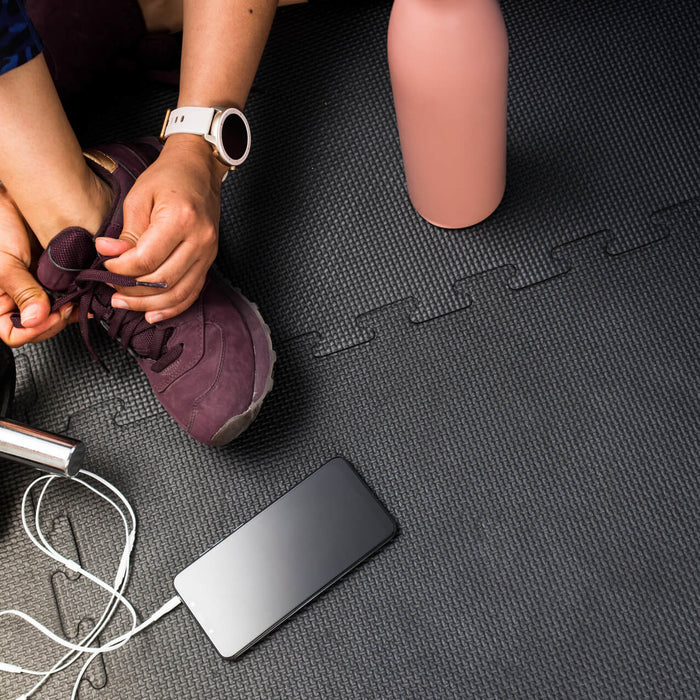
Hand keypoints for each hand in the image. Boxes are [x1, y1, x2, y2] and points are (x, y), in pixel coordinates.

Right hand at [0, 185, 73, 346]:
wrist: (12, 200)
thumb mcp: (5, 261)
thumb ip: (21, 291)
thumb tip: (35, 320)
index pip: (12, 334)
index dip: (34, 332)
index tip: (51, 317)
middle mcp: (16, 300)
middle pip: (39, 328)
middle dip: (56, 321)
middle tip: (70, 307)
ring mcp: (35, 291)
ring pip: (55, 315)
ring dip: (70, 311)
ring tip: (81, 299)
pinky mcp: (53, 280)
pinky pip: (67, 296)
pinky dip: (78, 297)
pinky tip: (87, 292)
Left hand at [95, 134, 227, 323]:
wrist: (199, 171)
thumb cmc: (167, 179)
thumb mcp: (138, 198)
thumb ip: (127, 233)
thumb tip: (109, 258)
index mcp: (180, 219)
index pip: (146, 259)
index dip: (121, 268)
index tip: (106, 264)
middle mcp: (199, 239)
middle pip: (162, 280)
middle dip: (131, 290)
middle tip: (110, 289)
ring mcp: (208, 253)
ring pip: (178, 293)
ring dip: (149, 305)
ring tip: (125, 304)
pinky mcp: (209, 261)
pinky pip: (192, 292)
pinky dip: (172, 308)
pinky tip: (152, 314)